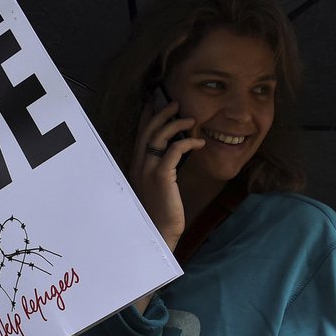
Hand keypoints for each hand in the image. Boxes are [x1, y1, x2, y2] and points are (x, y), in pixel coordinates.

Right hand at [129, 100, 204, 250]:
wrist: (159, 231)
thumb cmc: (161, 212)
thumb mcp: (158, 187)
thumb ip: (160, 170)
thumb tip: (171, 156)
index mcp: (136, 167)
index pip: (140, 136)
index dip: (147, 118)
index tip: (154, 104)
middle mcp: (139, 165)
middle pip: (148, 131)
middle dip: (161, 113)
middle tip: (175, 103)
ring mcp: (148, 170)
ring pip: (159, 136)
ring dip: (176, 124)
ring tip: (190, 119)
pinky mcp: (162, 176)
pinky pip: (174, 150)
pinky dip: (187, 142)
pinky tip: (199, 142)